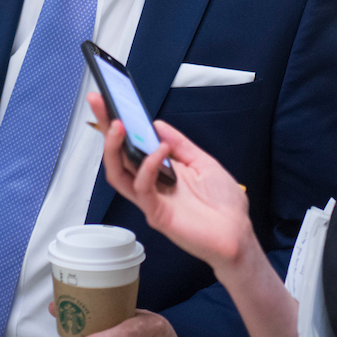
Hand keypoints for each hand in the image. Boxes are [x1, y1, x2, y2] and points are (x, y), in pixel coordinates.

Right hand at [89, 93, 256, 276]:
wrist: (239, 235)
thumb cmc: (223, 205)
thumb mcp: (203, 163)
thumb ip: (180, 145)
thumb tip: (156, 125)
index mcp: (159, 172)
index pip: (130, 146)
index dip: (116, 125)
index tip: (108, 100)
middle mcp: (150, 185)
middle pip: (117, 156)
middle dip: (105, 128)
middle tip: (98, 102)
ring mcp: (151, 200)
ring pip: (118, 174)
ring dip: (113, 148)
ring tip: (117, 124)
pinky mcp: (157, 214)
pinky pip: (144, 188)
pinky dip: (148, 166)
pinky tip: (160, 149)